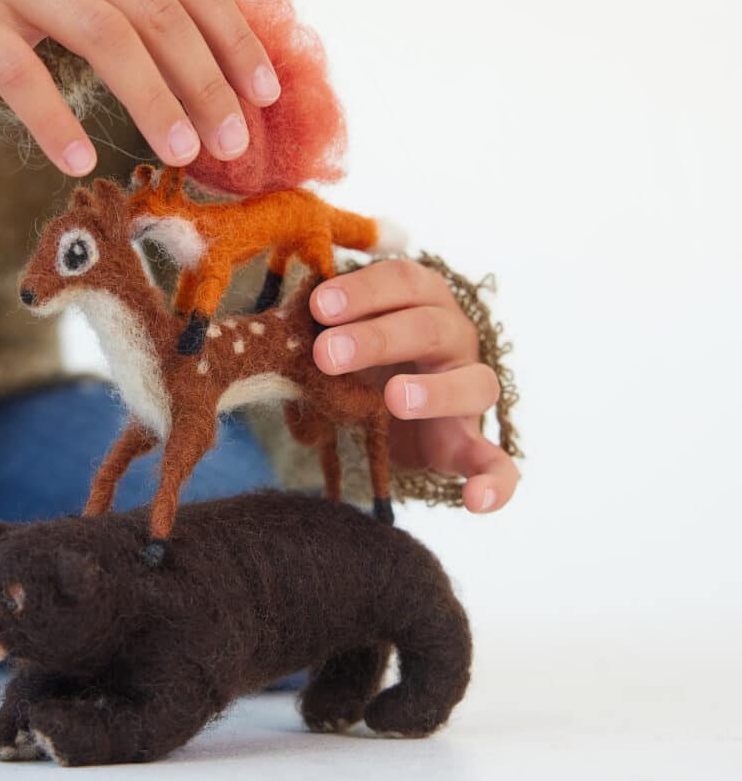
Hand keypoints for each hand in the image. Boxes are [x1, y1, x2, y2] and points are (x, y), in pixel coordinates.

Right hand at [0, 0, 280, 176]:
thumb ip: (150, 3)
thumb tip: (233, 71)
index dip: (236, 40)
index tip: (267, 94)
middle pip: (157, 13)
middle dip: (205, 82)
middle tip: (233, 142)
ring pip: (104, 36)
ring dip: (152, 100)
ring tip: (182, 154)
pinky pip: (19, 72)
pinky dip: (54, 120)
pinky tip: (81, 160)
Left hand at [310, 259, 518, 513]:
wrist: (391, 410)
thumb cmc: (360, 355)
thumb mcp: (340, 333)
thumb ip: (321, 324)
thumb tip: (280, 323)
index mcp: (422, 298)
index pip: (402, 279)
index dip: (362, 291)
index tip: (317, 306)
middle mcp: (455, 336)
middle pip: (429, 327)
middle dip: (376, 338)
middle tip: (326, 354)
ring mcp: (470, 388)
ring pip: (474, 383)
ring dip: (434, 391)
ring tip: (393, 398)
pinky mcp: (472, 443)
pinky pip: (499, 464)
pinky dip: (495, 482)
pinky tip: (476, 501)